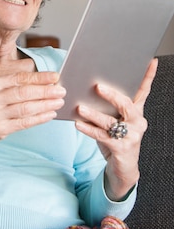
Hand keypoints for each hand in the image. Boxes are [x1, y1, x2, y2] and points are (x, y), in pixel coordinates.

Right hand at [0, 71, 65, 161]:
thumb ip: (14, 85)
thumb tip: (44, 82)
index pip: (19, 78)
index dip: (39, 77)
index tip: (55, 76)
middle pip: (24, 93)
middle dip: (45, 91)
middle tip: (61, 90)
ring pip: (26, 108)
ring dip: (46, 105)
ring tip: (59, 102)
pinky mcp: (0, 129)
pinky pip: (24, 123)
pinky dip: (40, 118)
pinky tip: (50, 114)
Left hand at [74, 58, 157, 199]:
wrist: (122, 167)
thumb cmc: (116, 139)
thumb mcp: (115, 120)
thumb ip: (108, 107)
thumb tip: (89, 89)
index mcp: (137, 112)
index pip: (144, 91)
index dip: (148, 76)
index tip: (151, 61)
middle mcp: (138, 122)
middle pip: (126, 104)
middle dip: (111, 95)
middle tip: (97, 86)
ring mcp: (131, 136)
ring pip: (111, 122)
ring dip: (93, 114)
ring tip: (80, 107)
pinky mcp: (121, 148)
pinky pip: (102, 136)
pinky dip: (89, 129)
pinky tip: (78, 124)